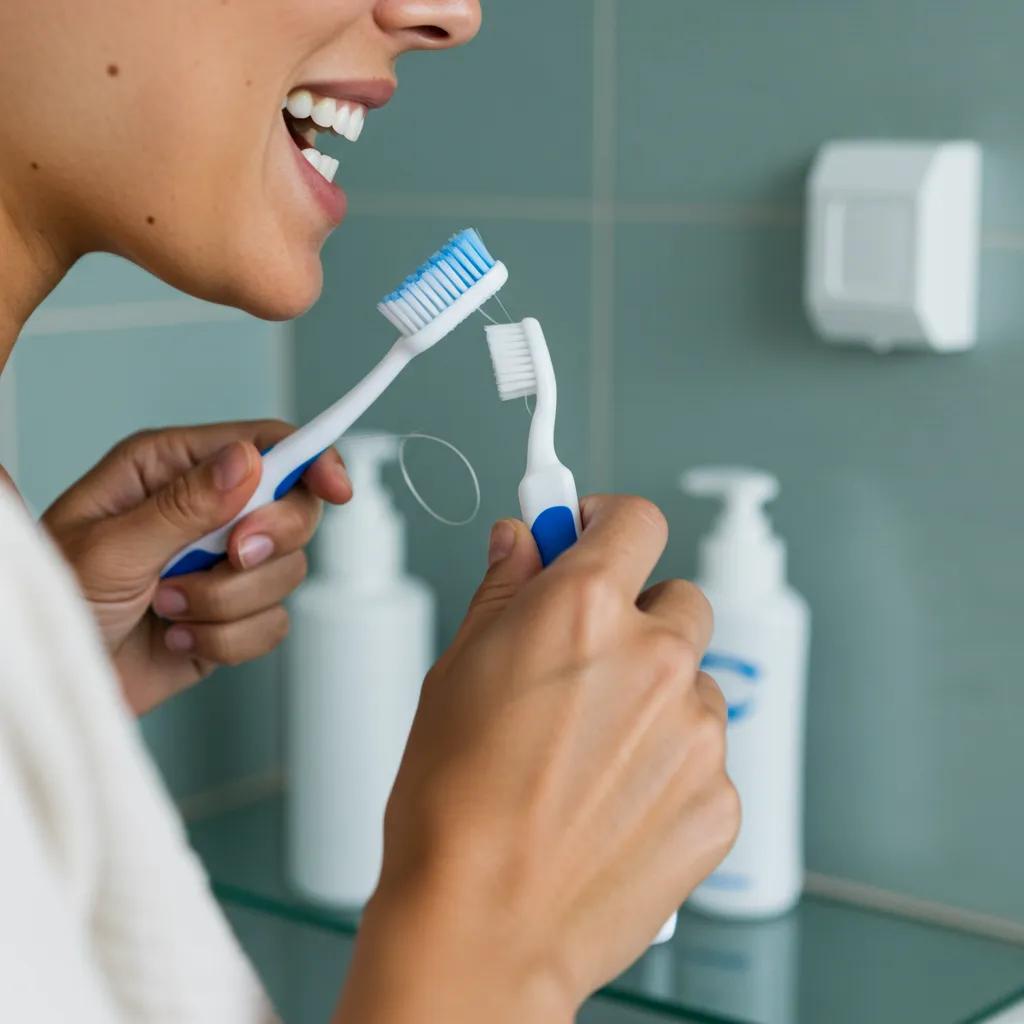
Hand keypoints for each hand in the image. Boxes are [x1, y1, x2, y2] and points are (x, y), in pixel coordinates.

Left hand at [43, 421, 349, 714]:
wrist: (56, 679)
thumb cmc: (59, 601)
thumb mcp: (111, 547)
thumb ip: (184, 505)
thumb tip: (248, 462)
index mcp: (171, 470)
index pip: (265, 444)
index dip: (312, 460)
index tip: (336, 487)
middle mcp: (205, 511)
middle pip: (293, 509)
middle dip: (267, 543)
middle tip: (230, 557)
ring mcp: (222, 565)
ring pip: (286, 573)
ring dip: (227, 602)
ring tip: (168, 608)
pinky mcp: (233, 616)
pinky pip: (271, 624)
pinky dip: (225, 639)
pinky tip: (178, 637)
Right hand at [337, 495, 739, 1023]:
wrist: (480, 926)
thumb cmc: (450, 806)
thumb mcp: (456, 670)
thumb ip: (504, 588)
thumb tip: (522, 540)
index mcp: (585, 609)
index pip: (636, 521)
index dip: (608, 524)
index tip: (593, 536)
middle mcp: (656, 658)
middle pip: (679, 601)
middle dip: (639, 620)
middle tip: (587, 666)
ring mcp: (697, 732)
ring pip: (693, 684)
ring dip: (656, 700)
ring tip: (589, 757)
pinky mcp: (719, 799)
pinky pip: (704, 757)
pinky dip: (668, 768)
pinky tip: (611, 803)